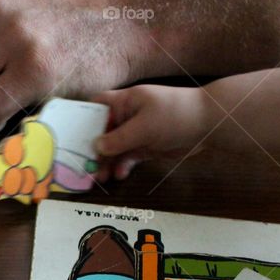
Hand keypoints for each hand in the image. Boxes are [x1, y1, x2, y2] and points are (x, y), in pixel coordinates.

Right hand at [91, 84, 212, 180]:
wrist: (209, 123)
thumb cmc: (175, 114)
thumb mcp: (143, 127)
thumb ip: (118, 139)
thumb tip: (96, 147)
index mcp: (124, 102)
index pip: (95, 106)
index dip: (81, 119)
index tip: (69, 137)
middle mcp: (127, 116)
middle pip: (102, 133)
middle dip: (93, 150)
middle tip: (84, 168)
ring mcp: (137, 132)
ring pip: (114, 149)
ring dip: (107, 162)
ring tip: (101, 178)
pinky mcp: (147, 147)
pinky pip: (129, 157)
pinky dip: (123, 166)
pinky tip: (120, 175)